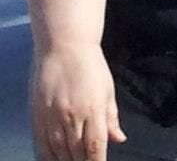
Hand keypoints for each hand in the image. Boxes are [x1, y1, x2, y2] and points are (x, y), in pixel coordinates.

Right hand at [31, 43, 126, 160]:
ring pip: (59, 154)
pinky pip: (42, 148)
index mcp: (93, 109)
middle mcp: (72, 117)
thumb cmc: (90, 65)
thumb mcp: (108, 88)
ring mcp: (52, 119)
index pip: (95, 147)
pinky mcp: (37, 118)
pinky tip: (56, 160)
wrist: (64, 46)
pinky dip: (50, 158)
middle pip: (77, 155)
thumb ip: (111, 117)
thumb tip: (119, 139)